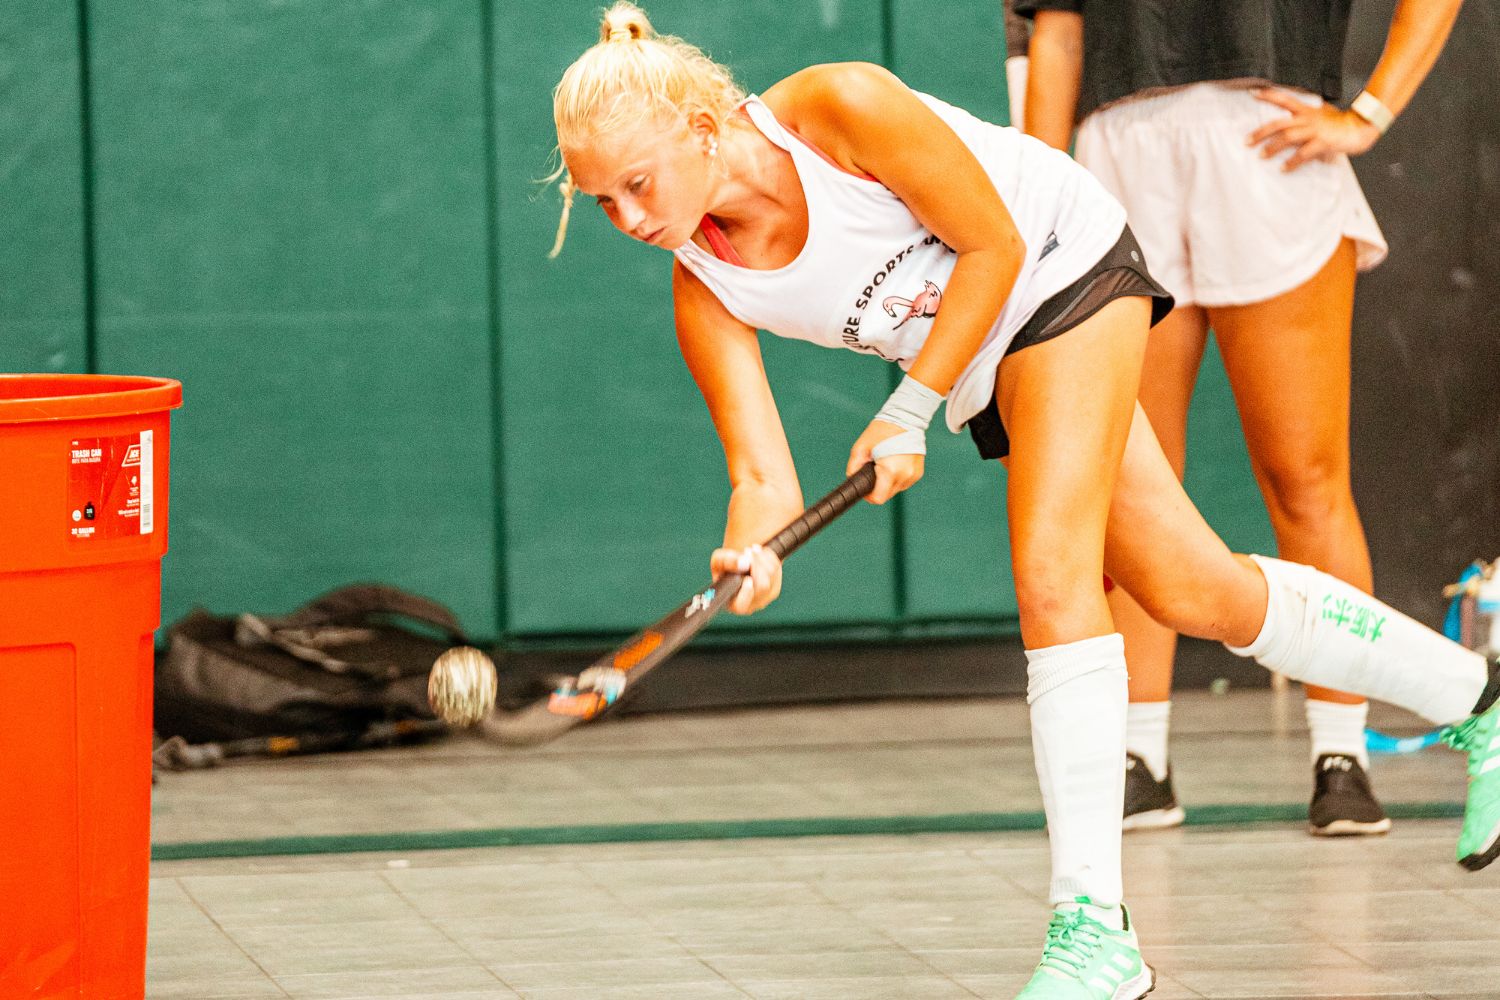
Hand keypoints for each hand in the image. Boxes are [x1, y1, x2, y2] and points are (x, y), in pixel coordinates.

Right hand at [709, 543, 782, 614]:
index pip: (741, 605)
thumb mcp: (719, 561)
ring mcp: (765, 599)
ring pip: (771, 575)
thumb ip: (727, 561)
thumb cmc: (725, 567)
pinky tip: (759, 554)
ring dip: (761, 557)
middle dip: (755, 563)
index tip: (748, 579)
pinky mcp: (775, 589)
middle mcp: (750, 605)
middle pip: (761, 585)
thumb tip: (744, 562)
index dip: (746, 593)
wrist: (739, 565)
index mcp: (732, 603)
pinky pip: (776, 570)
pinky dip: (769, 558)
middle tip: (746, 551)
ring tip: (750, 550)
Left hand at [848, 418, 924, 503]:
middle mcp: (904, 476)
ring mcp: (913, 475)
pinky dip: (897, 477)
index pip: (878, 498)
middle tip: (874, 470)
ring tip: (885, 464)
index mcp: (890, 471)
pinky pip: (904, 482)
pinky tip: (894, 463)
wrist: (905, 418)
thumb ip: (853, 468)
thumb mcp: (860, 448)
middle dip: (878, 487)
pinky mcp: (918, 473)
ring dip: (888, 483)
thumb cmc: (882, 431)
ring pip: (895, 490)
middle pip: (886, 495)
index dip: (868, 496)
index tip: (865, 488)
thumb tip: (853, 480)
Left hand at [1247, 88, 1380, 170]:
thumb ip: (1307, 120)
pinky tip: (1284, 168)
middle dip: (1261, 132)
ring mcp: (1315, 130)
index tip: (1253, 93)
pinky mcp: (1323, 142)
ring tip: (1261, 155)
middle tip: (1247, 141)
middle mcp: (1308, 119)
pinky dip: (1292, 162)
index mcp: (1307, 111)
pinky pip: (1303, 153)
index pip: (1285, 100)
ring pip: (1288, 137)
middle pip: (1280, 123)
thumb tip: (1294, 131)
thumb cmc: (1341, 123)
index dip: (1269, 96)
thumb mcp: (1322, 116)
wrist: (1362, 127)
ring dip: (1272, 147)